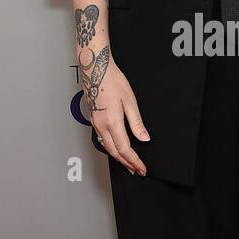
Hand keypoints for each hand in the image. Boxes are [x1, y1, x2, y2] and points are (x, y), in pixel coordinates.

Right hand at [80, 47, 149, 174]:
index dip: (134, 161)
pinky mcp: (93, 119)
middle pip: (114, 152)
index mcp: (112, 122)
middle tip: (136, 170)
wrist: (95, 69)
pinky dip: (110, 148)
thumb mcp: (130, 102)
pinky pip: (101, 139)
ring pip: (107, 147)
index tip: (142, 168)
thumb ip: (137, 123)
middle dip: (126, 163)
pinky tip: (116, 148)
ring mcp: (95, 123)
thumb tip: (144, 138)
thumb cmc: (112, 81)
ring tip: (128, 163)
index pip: (125, 149)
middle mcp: (101, 126)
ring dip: (118, 157)